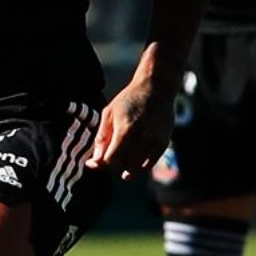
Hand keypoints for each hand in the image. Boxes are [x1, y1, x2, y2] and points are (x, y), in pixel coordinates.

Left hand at [85, 55, 175, 180]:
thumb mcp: (109, 113)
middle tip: (107, 155)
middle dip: (112, 164)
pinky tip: (131, 163)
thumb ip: (101, 138)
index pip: (110, 160)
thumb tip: (95, 162)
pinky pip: (148, 165)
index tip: (94, 161)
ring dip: (125, 167)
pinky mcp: (162, 144)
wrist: (156, 88)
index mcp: (125, 130)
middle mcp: (141, 138)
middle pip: (122, 165)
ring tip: (119, 158)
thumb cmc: (129, 99)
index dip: (100, 163)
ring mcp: (153, 142)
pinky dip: (139, 167)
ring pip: (135, 168)